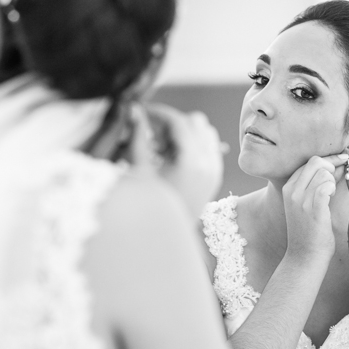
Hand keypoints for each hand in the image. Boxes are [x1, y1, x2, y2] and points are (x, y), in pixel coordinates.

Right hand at [127, 103, 223, 217]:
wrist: (166, 238)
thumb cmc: (149, 205)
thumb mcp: (140, 170)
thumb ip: (137, 137)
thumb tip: (133, 109)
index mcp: (191, 161)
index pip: (179, 121)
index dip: (159, 113)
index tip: (143, 112)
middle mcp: (209, 164)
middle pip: (196, 122)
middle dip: (172, 122)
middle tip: (151, 133)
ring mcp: (215, 170)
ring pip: (206, 132)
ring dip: (184, 132)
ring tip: (162, 147)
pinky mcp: (215, 177)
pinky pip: (210, 147)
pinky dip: (194, 144)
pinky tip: (173, 156)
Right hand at [281, 154, 347, 263]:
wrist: (305, 257)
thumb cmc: (310, 232)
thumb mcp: (308, 204)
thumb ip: (319, 184)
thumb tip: (336, 166)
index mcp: (289, 188)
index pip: (309, 162)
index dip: (328, 160)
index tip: (341, 162)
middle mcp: (292, 191)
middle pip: (315, 162)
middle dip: (332, 166)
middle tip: (341, 177)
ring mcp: (301, 200)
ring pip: (323, 172)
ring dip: (333, 179)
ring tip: (333, 193)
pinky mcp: (313, 209)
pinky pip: (326, 185)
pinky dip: (333, 187)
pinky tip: (332, 196)